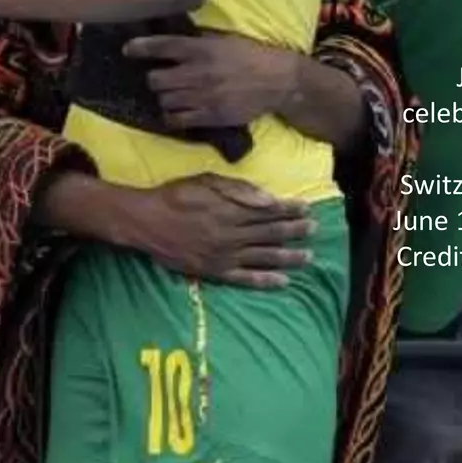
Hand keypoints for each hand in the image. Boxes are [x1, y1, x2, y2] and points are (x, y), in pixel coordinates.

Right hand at [121, 174, 316, 288]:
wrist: (146, 222)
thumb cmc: (175, 196)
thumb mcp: (206, 181)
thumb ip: (239, 190)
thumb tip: (269, 199)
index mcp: (232, 210)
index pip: (269, 211)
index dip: (290, 210)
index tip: (307, 209)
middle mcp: (233, 234)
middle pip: (271, 233)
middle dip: (295, 231)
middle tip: (315, 230)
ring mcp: (226, 255)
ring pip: (265, 257)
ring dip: (289, 257)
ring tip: (308, 257)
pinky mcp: (215, 272)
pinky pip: (246, 279)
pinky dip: (265, 281)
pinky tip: (283, 281)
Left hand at [124, 31, 302, 129]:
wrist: (279, 80)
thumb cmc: (250, 55)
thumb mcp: (224, 40)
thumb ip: (197, 41)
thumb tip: (170, 41)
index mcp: (201, 49)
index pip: (162, 46)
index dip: (141, 48)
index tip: (128, 50)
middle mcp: (198, 72)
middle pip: (156, 79)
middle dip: (155, 79)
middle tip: (161, 79)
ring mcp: (203, 96)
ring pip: (164, 100)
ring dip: (164, 97)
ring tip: (172, 95)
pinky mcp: (211, 116)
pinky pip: (177, 120)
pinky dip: (172, 116)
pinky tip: (176, 112)